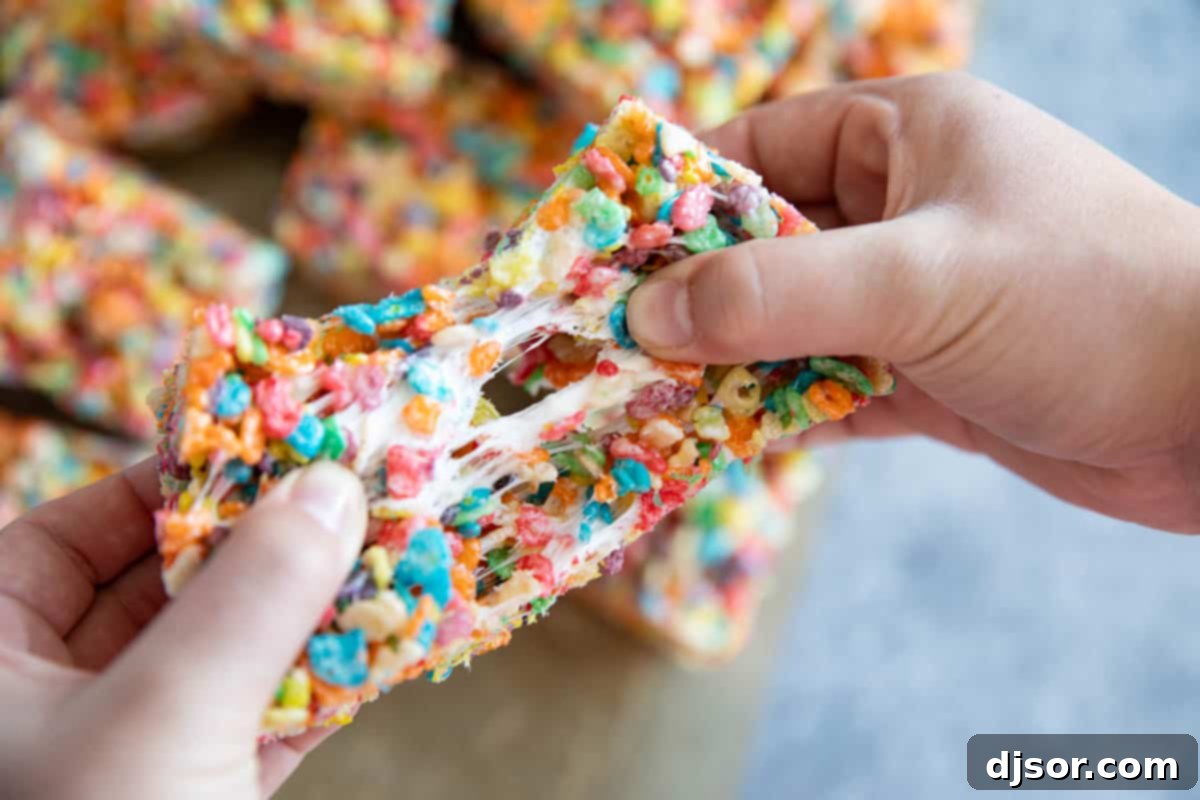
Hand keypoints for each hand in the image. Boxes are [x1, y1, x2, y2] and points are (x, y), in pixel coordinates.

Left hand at [0, 459, 366, 798]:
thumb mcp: (166, 713)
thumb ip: (249, 596)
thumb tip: (329, 489)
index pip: (57, 546)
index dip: (145, 492)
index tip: (244, 457)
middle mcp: (59, 709)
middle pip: (156, 593)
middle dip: (252, 548)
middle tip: (330, 499)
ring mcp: (133, 756)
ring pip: (220, 657)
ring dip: (302, 614)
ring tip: (372, 560)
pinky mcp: (200, 795)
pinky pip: (262, 721)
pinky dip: (321, 686)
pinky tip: (379, 650)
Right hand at [628, 73, 1199, 531]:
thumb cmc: (1091, 303)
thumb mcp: (923, 279)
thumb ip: (778, 292)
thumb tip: (648, 313)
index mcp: (905, 139)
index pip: (757, 150)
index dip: (672, 197)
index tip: (596, 250)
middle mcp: (900, 212)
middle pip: (760, 244)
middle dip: (687, 295)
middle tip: (602, 339)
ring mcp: (911, 299)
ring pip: (785, 324)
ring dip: (723, 362)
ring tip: (640, 396)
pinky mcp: (926, 377)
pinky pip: (823, 385)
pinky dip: (774, 410)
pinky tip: (718, 437)